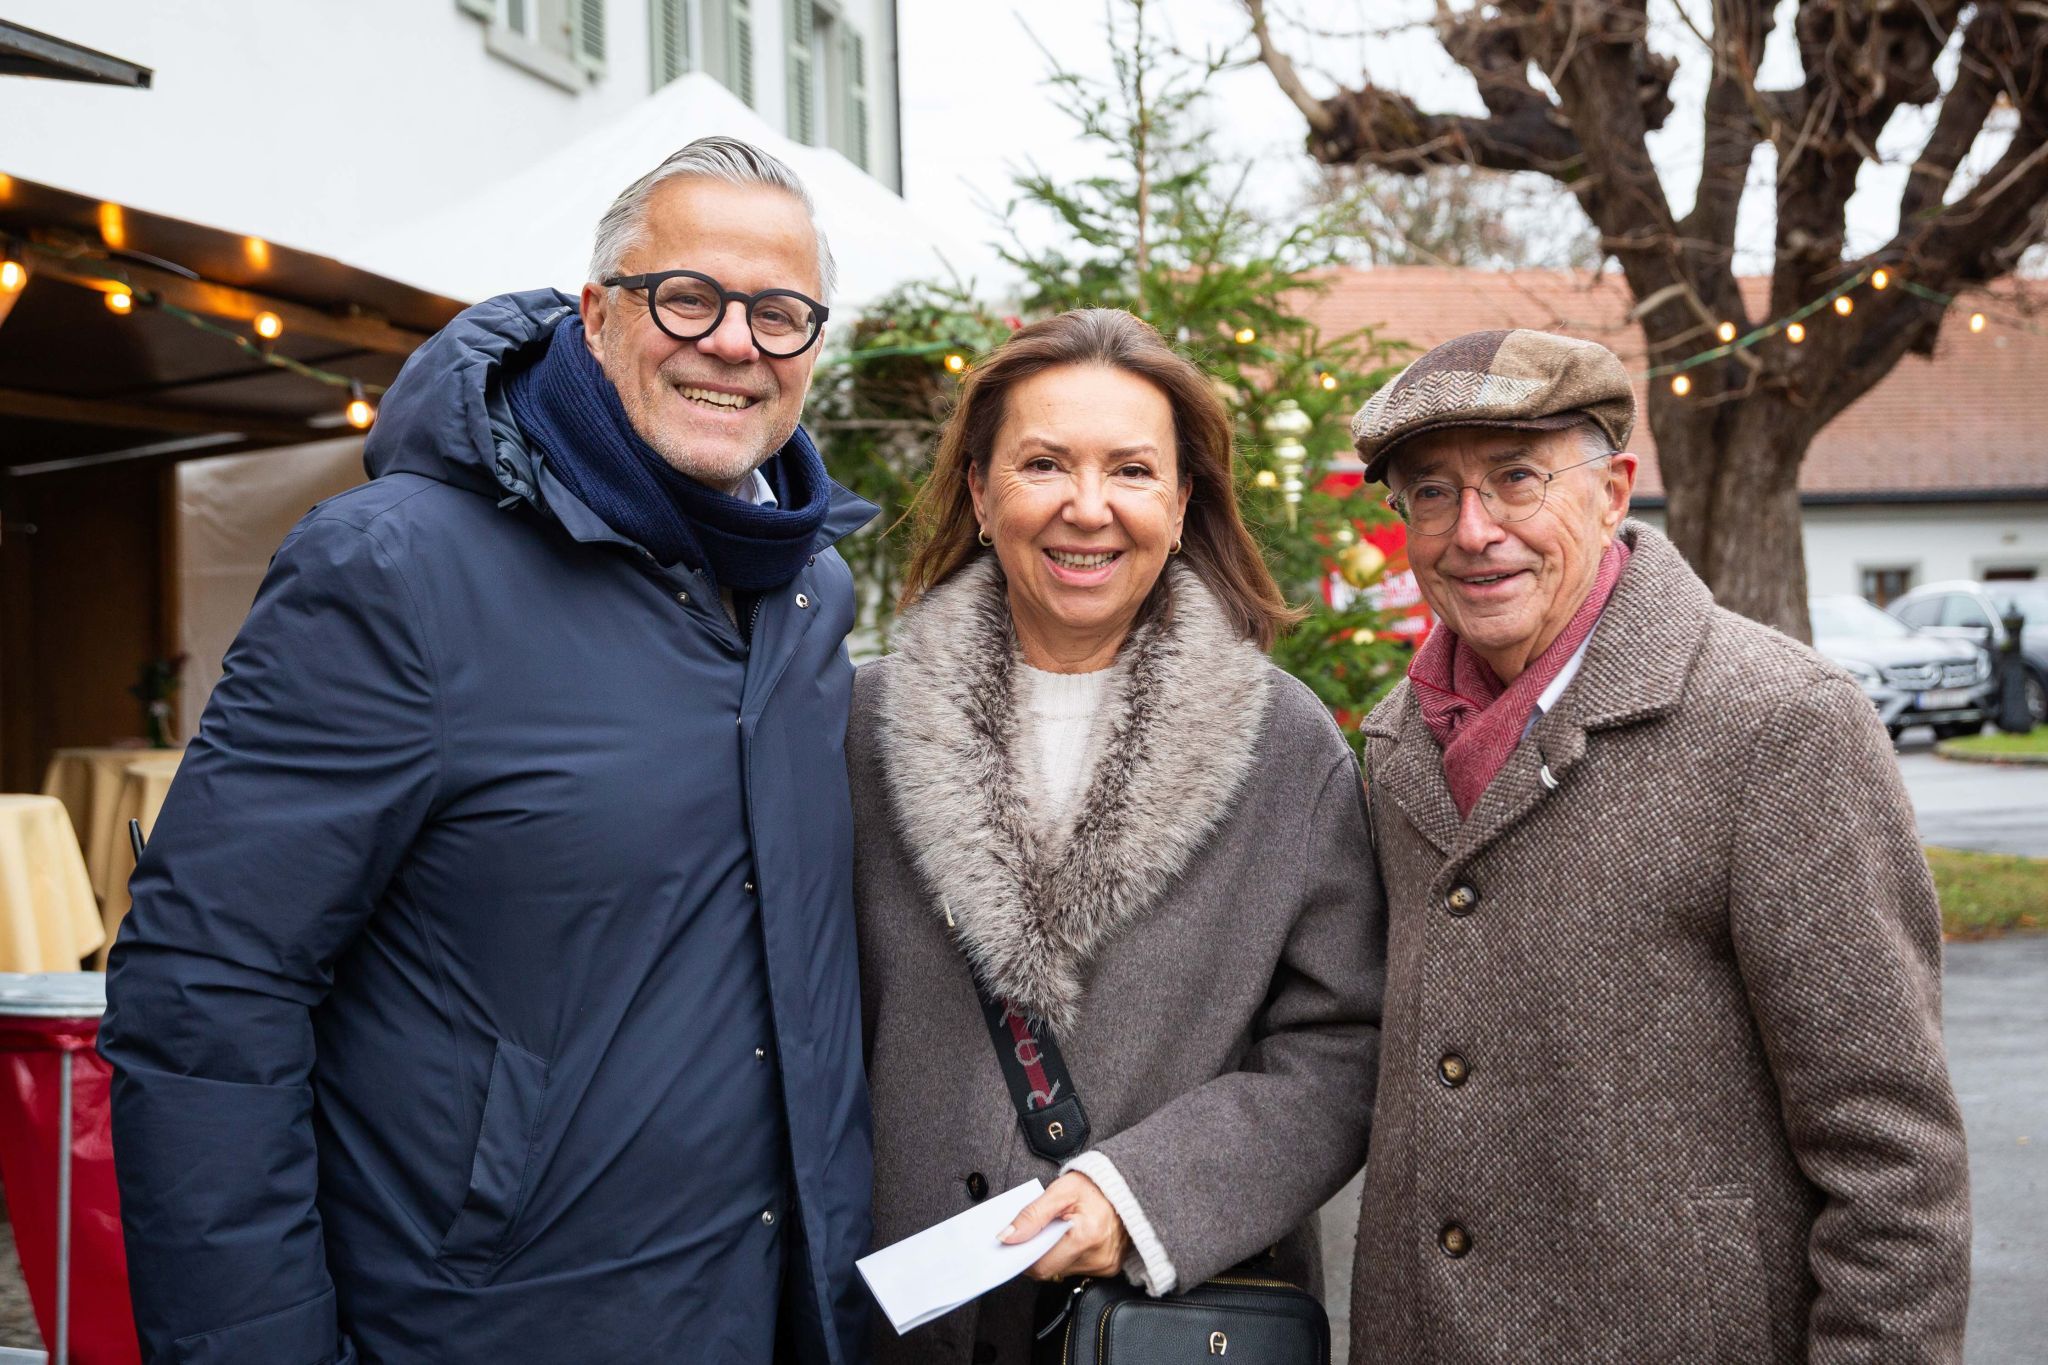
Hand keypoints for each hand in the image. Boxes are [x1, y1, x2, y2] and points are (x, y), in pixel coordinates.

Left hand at [1001, 1171, 1130, 1280]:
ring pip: (1063, 1270)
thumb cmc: (1095, 1185)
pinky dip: (1070, 1254)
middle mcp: (1098, 1257)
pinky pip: (1078, 1268)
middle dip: (1040, 1252)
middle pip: (1051, 1270)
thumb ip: (1032, 1215)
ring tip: (1063, 1229)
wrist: (1128, 1184)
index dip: (1025, 1255)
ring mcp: (1106, 1265)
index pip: (1041, 1267)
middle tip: (1043, 1230)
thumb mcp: (1060, 1190)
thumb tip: (1007, 1237)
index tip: (1019, 1242)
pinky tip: (1075, 1237)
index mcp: (1085, 1237)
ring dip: (1056, 1253)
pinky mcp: (1110, 1268)